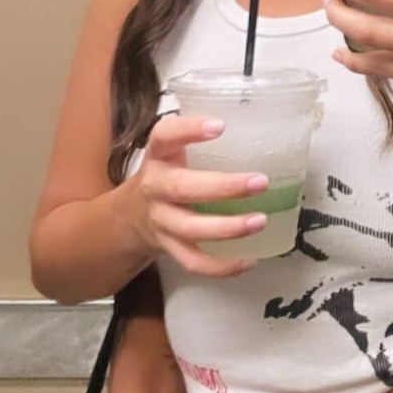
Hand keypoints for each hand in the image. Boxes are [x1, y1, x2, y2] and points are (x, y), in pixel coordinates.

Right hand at [119, 112, 270, 278]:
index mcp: (158, 156)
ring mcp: (160, 221)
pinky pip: (193, 262)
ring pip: (190, 228)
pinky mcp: (169, 247)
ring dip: (227, 228)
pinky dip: (221, 266)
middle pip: (182, 188)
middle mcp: (155, 187)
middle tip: (261, 182)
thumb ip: (201, 140)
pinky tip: (248, 260)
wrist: (129, 216)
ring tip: (260, 221)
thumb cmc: (167, 175)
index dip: (189, 130)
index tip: (220, 126)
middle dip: (223, 187)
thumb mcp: (173, 151)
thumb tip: (263, 125)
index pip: (164, 136)